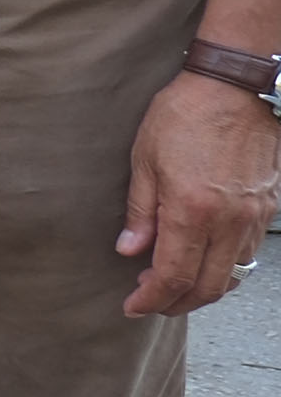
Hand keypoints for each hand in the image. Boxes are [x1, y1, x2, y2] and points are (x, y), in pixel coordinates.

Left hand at [117, 69, 279, 315]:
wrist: (236, 89)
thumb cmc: (183, 116)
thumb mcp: (144, 159)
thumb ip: (140, 211)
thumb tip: (130, 250)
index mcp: (192, 211)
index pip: (173, 276)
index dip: (152, 299)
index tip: (132, 307)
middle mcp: (229, 221)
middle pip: (208, 286)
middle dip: (177, 304)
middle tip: (151, 303)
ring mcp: (254, 216)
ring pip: (233, 274)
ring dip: (204, 289)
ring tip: (174, 285)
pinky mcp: (269, 206)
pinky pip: (249, 252)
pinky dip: (227, 268)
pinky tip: (206, 262)